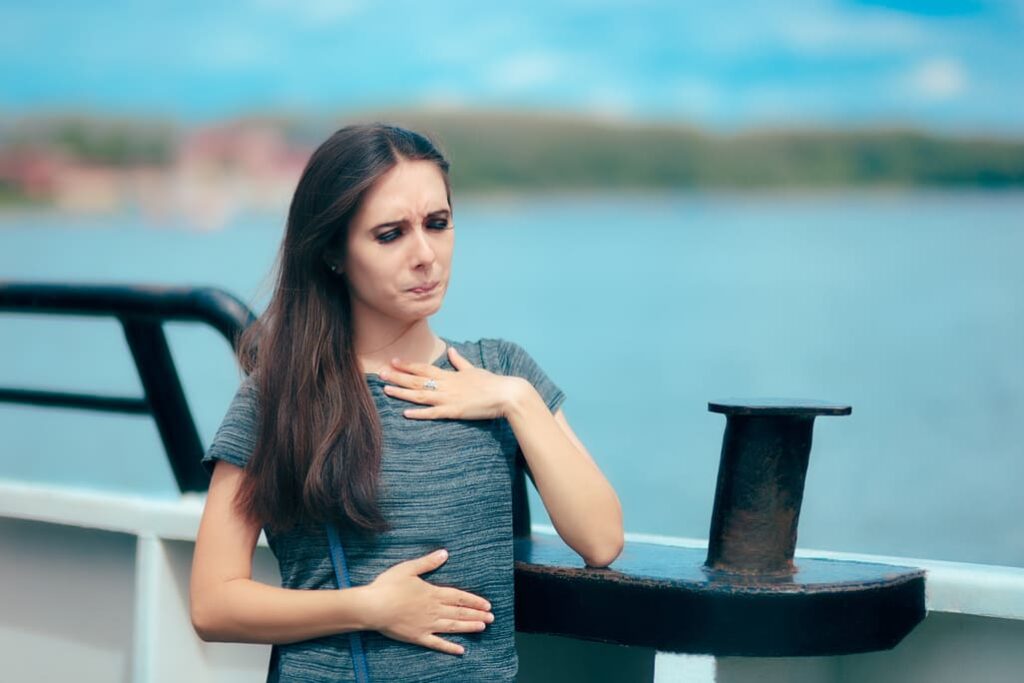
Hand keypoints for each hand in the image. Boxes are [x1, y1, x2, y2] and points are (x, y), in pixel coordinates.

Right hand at [363, 548, 494, 655]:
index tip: (487, 604)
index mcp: (433, 593)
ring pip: (453, 627)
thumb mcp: (409, 568)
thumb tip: (445, 553)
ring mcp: (427, 625)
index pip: (459, 597)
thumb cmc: (388, 586)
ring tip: (482, 627)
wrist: (373, 607)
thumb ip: (428, 562)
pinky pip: (437, 644)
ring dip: (469, 627)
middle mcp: (434, 610)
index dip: (475, 601)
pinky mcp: (418, 637)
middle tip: (492, 618)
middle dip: (477, 615)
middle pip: (459, 612)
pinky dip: (450, 647)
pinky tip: (461, 650)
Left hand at [378, 346, 527, 420]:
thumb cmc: (491, 382)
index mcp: (450, 375)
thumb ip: (459, 362)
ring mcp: (449, 398)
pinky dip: (419, 413)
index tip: (393, 361)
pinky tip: (406, 413)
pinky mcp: (455, 411)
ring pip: (421, 395)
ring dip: (403, 392)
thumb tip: (451, 350)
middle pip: (417, 380)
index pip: (424, 368)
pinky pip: (433, 413)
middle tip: (381, 373)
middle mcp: (446, 385)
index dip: (407, 365)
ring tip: (387, 389)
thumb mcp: (473, 369)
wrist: (506, 394)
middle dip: (398, 377)